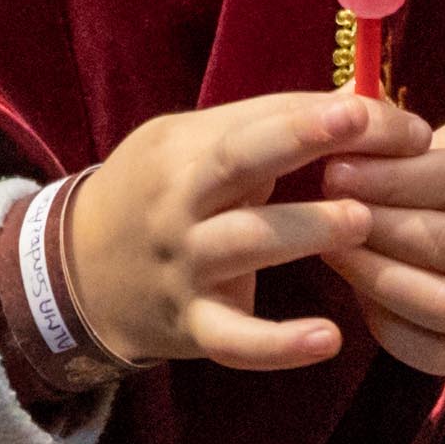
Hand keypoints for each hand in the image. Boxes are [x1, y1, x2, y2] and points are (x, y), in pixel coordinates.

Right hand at [73, 91, 420, 375]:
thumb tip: (357, 99)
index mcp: (184, 152)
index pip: (254, 122)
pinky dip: (278, 344)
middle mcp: (180, 203)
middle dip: (295, 138)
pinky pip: (234, 340)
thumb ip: (266, 127)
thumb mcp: (188, 147)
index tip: (369, 107)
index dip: (312, 114)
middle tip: (358, 122)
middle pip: (235, 163)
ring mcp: (184, 266)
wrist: (75, 274)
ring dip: (303, 230)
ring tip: (360, 222)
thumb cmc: (159, 196)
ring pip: (244, 244)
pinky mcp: (192, 325)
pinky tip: (328, 339)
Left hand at [327, 117, 444, 380]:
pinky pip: (438, 353)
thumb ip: (416, 147)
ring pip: (443, 305)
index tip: (335, 170)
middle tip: (324, 213)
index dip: (391, 179)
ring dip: (376, 278)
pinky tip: (360, 293)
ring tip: (333, 250)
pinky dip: (389, 326)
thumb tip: (342, 141)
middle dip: (377, 229)